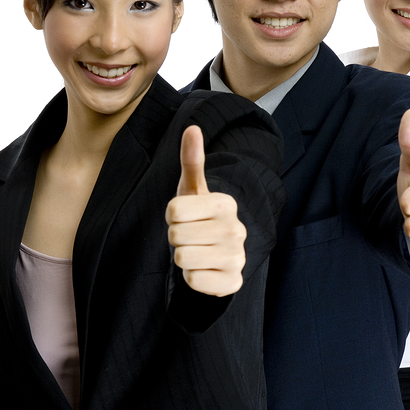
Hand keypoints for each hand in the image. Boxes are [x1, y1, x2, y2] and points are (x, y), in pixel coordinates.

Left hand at [166, 125, 245, 296]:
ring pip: (182, 258)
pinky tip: (204, 269)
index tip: (185, 217)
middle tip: (191, 236)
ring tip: (197, 251)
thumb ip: (191, 161)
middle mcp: (237, 229)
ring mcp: (237, 257)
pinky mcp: (233, 282)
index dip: (172, 216)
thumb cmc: (199, 218)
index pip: (174, 210)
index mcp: (227, 204)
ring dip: (183, 258)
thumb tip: (192, 127)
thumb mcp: (192, 191)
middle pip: (175, 235)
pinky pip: (193, 280)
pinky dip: (192, 277)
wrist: (216, 257)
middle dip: (176, 237)